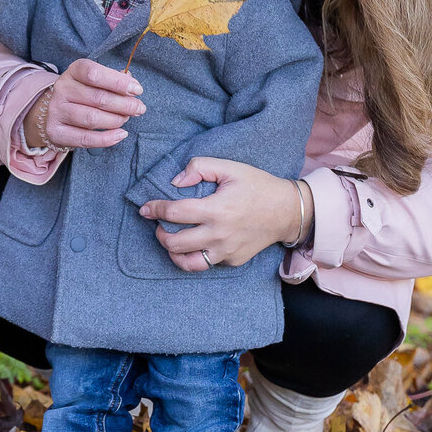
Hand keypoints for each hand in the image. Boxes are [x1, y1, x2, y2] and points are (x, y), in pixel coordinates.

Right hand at [25, 59, 145, 150]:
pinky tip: (121, 134)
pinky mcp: (56, 132)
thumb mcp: (97, 81)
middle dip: (125, 104)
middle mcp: (62, 88)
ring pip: (92, 118)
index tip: (137, 90)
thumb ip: (115, 81)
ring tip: (125, 119)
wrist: (56, 111)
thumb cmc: (84, 93)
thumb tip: (133, 86)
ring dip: (116, 120)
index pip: (94, 73)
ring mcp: (56, 110)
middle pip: (98, 98)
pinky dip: (107, 139)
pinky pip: (85, 139)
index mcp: (74, 71)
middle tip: (139, 108)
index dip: (118, 82)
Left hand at [138, 159, 312, 269]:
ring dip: (173, 252)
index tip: (145, 208)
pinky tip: (196, 243)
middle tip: (159, 225)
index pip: (174, 213)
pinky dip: (195, 255)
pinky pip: (206, 263)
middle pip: (175, 243)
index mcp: (216, 209)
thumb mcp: (230, 168)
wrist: (286, 211)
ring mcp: (226, 251)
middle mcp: (219, 234)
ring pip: (187, 262)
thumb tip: (176, 182)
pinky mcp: (233, 260)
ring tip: (171, 241)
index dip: (154, 210)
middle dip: (159, 234)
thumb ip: (200, 167)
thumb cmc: (257, 186)